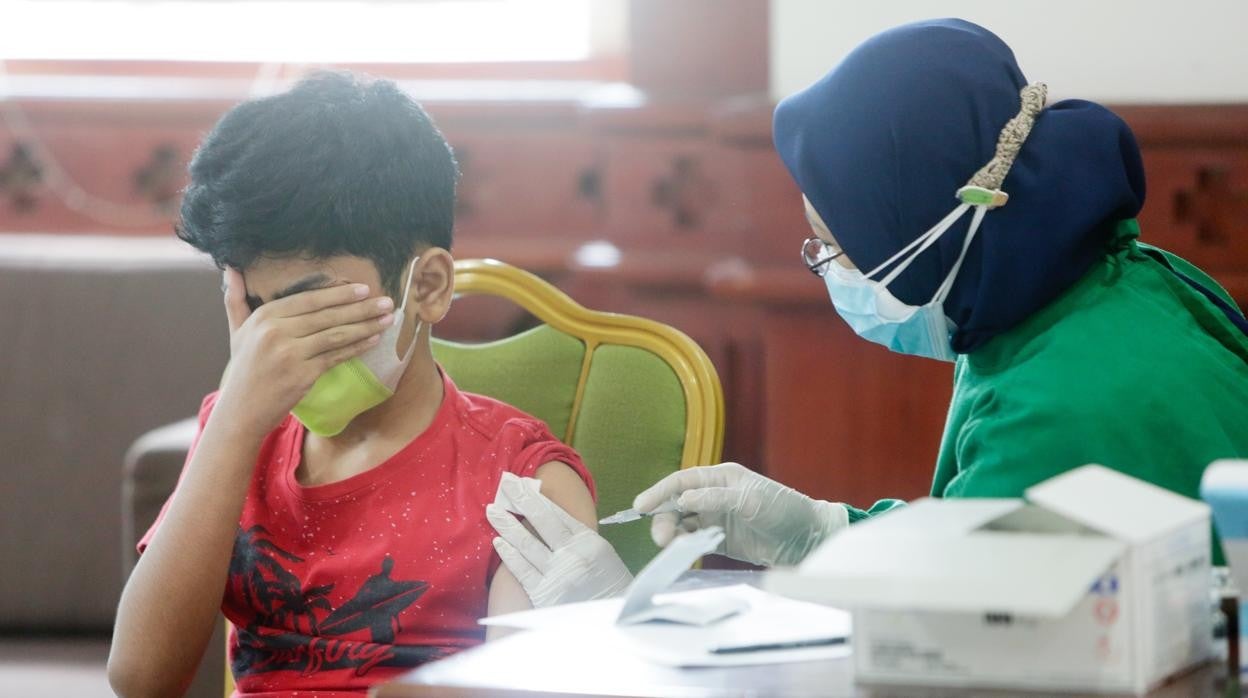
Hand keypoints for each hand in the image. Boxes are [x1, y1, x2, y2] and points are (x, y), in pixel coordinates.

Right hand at [216, 268, 394, 436]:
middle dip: (360, 307)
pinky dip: (357, 347)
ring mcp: (291, 354)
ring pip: (335, 334)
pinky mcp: (303, 375)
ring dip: (366, 326)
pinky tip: (374, 340)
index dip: (338, 294)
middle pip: (327, 315)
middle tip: (386, 302)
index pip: (309, 300)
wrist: (241, 410)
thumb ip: (236, 300)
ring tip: (388, 319)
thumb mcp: (237, 331)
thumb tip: (230, 268)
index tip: (363, 289)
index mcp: (264, 317)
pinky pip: (336, 356)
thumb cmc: (244, 369)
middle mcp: (276, 332)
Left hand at [487, 475, 631, 607]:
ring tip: (492, 510)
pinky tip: (498, 541)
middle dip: (521, 500)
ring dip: (507, 525)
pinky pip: (522, 570)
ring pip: (526, 543)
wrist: (613, 622)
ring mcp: (557, 574)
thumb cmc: (607, 587)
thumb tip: (552, 517)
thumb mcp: (602, 555)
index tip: (521, 483)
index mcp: (588, 541)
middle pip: (541, 521)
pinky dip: (509, 554)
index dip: (536, 497)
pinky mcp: (544, 595)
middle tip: (504, 482)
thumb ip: (579, 538)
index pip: (557, 513)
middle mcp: (573, 554)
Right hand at [632, 462, 847, 566]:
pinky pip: (694, 541)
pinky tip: (684, 552)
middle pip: (677, 504)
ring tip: (671, 547)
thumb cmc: (784, 508)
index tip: (640, 506)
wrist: (807, 538)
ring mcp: (716, 519)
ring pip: (682, 524)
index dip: (659, 492)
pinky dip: (685, 546)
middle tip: (661, 538)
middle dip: (664, 519)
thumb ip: (715, 498)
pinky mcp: (720, 541)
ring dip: (672, 534)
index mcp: (720, 477)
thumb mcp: (750, 499)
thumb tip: (683, 499)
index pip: (682, 481)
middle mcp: (714, 496)